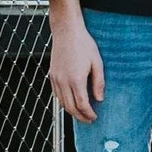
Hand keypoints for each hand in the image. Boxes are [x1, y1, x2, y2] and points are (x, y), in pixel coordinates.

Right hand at [48, 8, 103, 123]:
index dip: (88, 113)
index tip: (94, 117)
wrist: (67, 32)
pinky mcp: (52, 75)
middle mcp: (63, 81)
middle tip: (88, 120)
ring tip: (80, 114)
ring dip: (71, 111)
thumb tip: (100, 99)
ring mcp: (56, 79)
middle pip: (70, 107)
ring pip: (62, 102)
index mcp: (76, 79)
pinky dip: (63, 102)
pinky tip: (71, 102)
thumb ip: (98, 82)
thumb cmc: (83, 44)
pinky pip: (56, 95)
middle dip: (80, 117)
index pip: (82, 104)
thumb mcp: (97, 62)